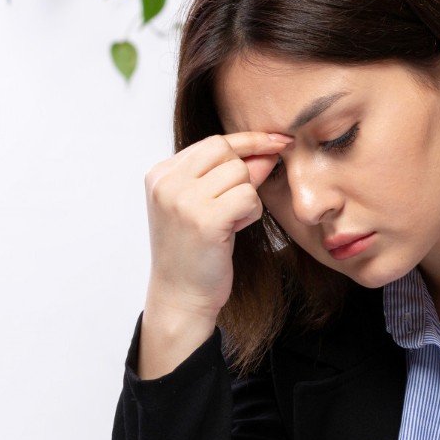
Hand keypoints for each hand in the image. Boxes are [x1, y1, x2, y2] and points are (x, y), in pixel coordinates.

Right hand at [138, 131, 290, 378]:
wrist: (181, 297)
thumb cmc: (196, 253)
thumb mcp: (208, 205)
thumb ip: (232, 175)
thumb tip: (268, 149)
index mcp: (161, 174)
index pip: (213, 142)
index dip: (248, 142)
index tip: (278, 141)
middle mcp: (166, 182)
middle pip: (227, 152)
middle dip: (244, 175)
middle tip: (237, 206)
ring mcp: (182, 199)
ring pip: (240, 174)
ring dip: (247, 199)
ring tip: (230, 224)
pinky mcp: (203, 219)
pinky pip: (248, 197)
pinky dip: (250, 214)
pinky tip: (234, 231)